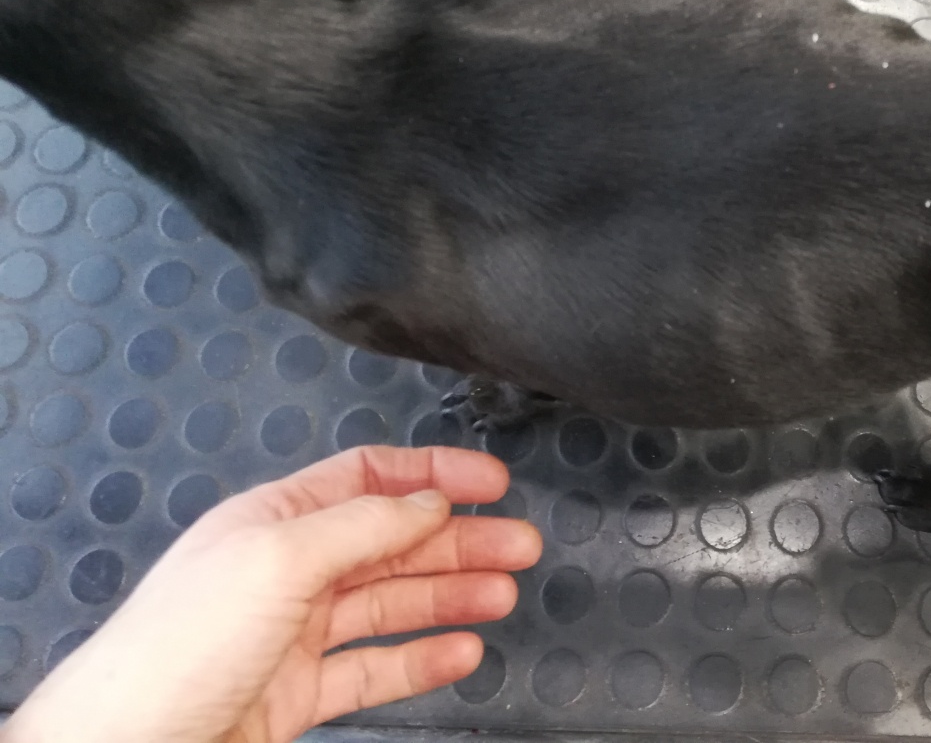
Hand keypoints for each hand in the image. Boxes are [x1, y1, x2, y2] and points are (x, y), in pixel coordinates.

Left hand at [3, 446, 540, 742]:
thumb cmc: (173, 650)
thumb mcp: (279, 559)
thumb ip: (362, 525)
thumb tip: (426, 500)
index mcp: (275, 520)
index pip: (370, 478)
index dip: (434, 473)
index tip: (491, 479)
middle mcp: (287, 570)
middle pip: (393, 542)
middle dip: (460, 539)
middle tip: (519, 544)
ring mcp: (293, 635)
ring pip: (391, 605)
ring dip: (452, 596)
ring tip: (503, 594)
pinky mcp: (296, 695)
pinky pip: (374, 668)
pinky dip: (422, 659)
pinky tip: (460, 652)